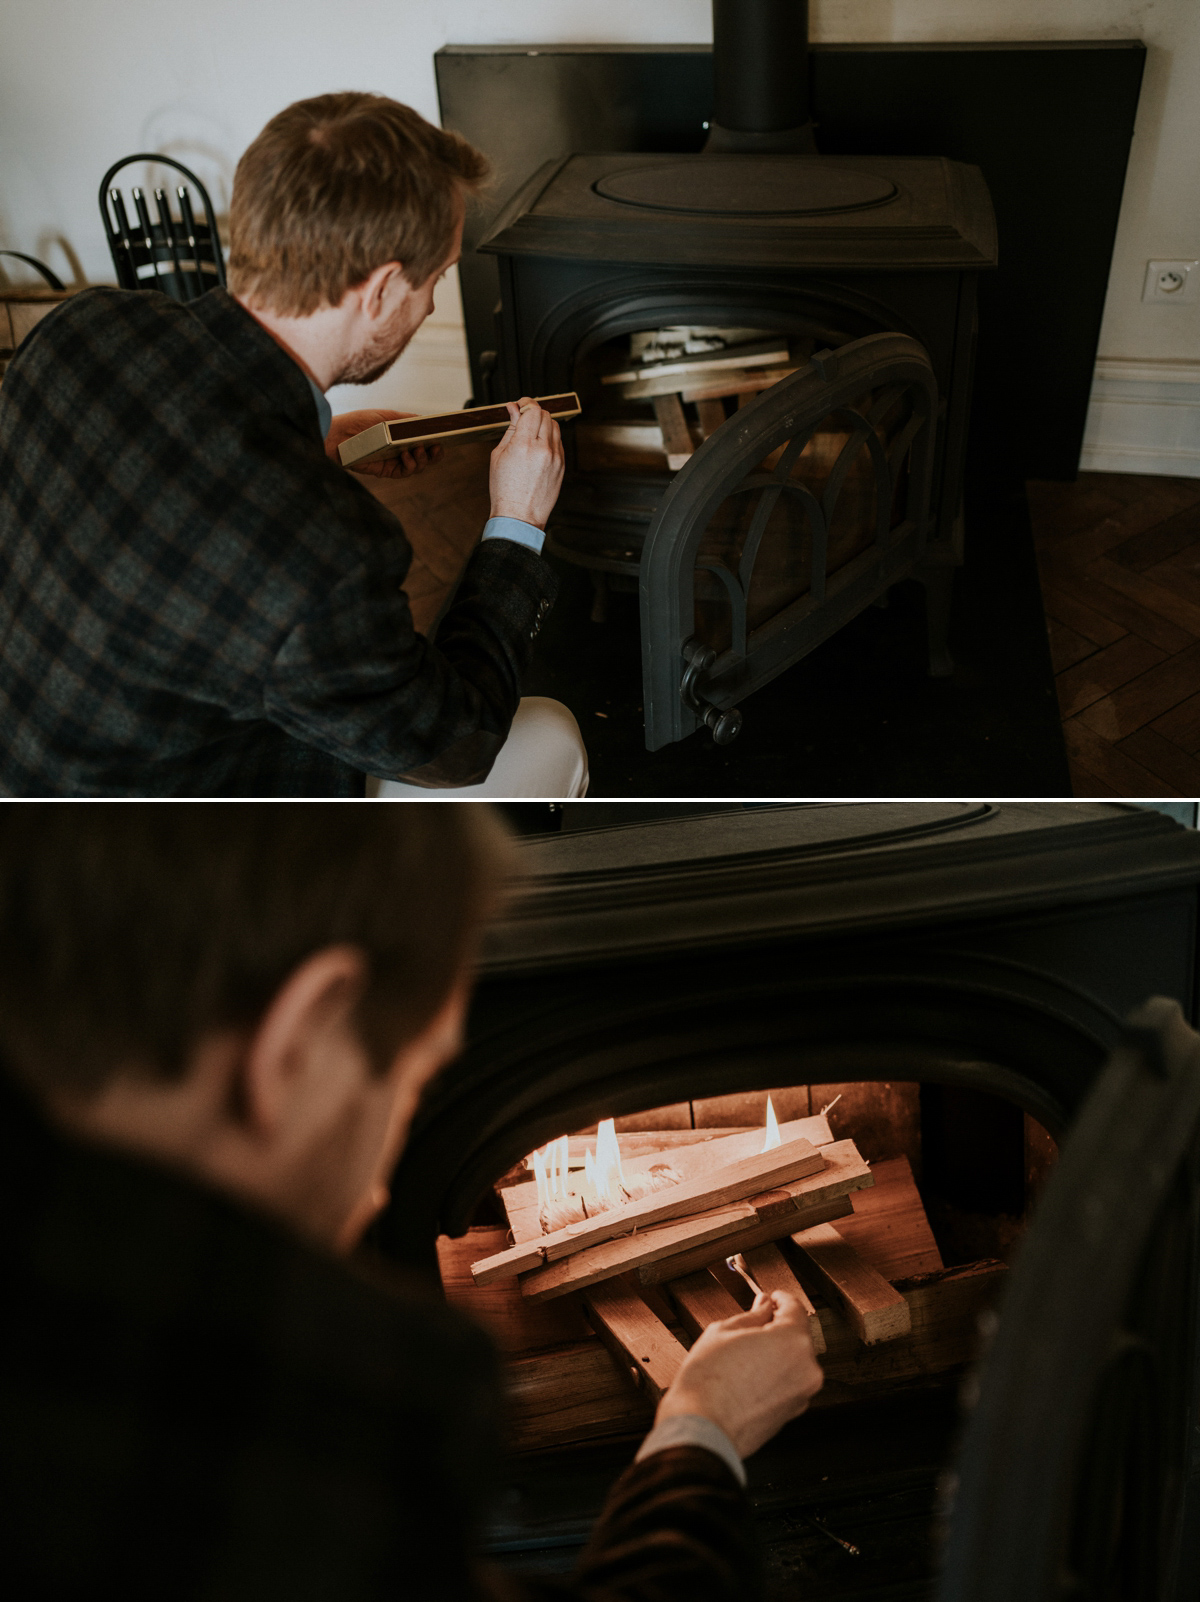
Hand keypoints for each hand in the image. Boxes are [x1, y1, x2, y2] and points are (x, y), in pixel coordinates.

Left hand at [325, 409, 443, 479]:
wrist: (339, 435)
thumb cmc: (360, 423)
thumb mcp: (387, 417)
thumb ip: (407, 420)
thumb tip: (426, 422)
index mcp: (403, 436)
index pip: (426, 440)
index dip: (437, 441)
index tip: (444, 438)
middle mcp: (402, 449)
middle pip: (427, 456)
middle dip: (435, 454)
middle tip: (438, 448)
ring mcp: (396, 461)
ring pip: (419, 466)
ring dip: (423, 459)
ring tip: (418, 449)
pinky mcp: (388, 471)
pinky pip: (406, 472)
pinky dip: (411, 465)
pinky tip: (407, 456)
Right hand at [488, 398, 564, 529]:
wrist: (519, 516)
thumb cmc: (505, 490)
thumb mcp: (499, 455)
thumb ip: (510, 429)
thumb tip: (514, 409)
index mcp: (524, 445)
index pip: (533, 410)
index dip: (526, 403)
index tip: (520, 405)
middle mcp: (543, 449)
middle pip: (545, 414)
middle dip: (533, 412)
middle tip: (523, 418)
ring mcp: (555, 458)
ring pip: (554, 426)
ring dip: (543, 424)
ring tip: (530, 434)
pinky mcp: (562, 465)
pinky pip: (558, 441)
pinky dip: (549, 438)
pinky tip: (538, 447)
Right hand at [655, 1292, 823, 1458]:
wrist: (702, 1429)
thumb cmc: (709, 1379)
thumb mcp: (724, 1331)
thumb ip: (752, 1316)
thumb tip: (765, 1305)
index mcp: (793, 1341)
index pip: (795, 1308)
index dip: (780, 1299)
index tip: (770, 1298)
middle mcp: (807, 1368)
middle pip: (796, 1336)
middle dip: (777, 1328)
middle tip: (751, 1325)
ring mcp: (802, 1394)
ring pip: (792, 1361)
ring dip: (775, 1353)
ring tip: (744, 1355)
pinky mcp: (792, 1414)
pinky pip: (788, 1383)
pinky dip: (774, 1375)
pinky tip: (747, 1376)